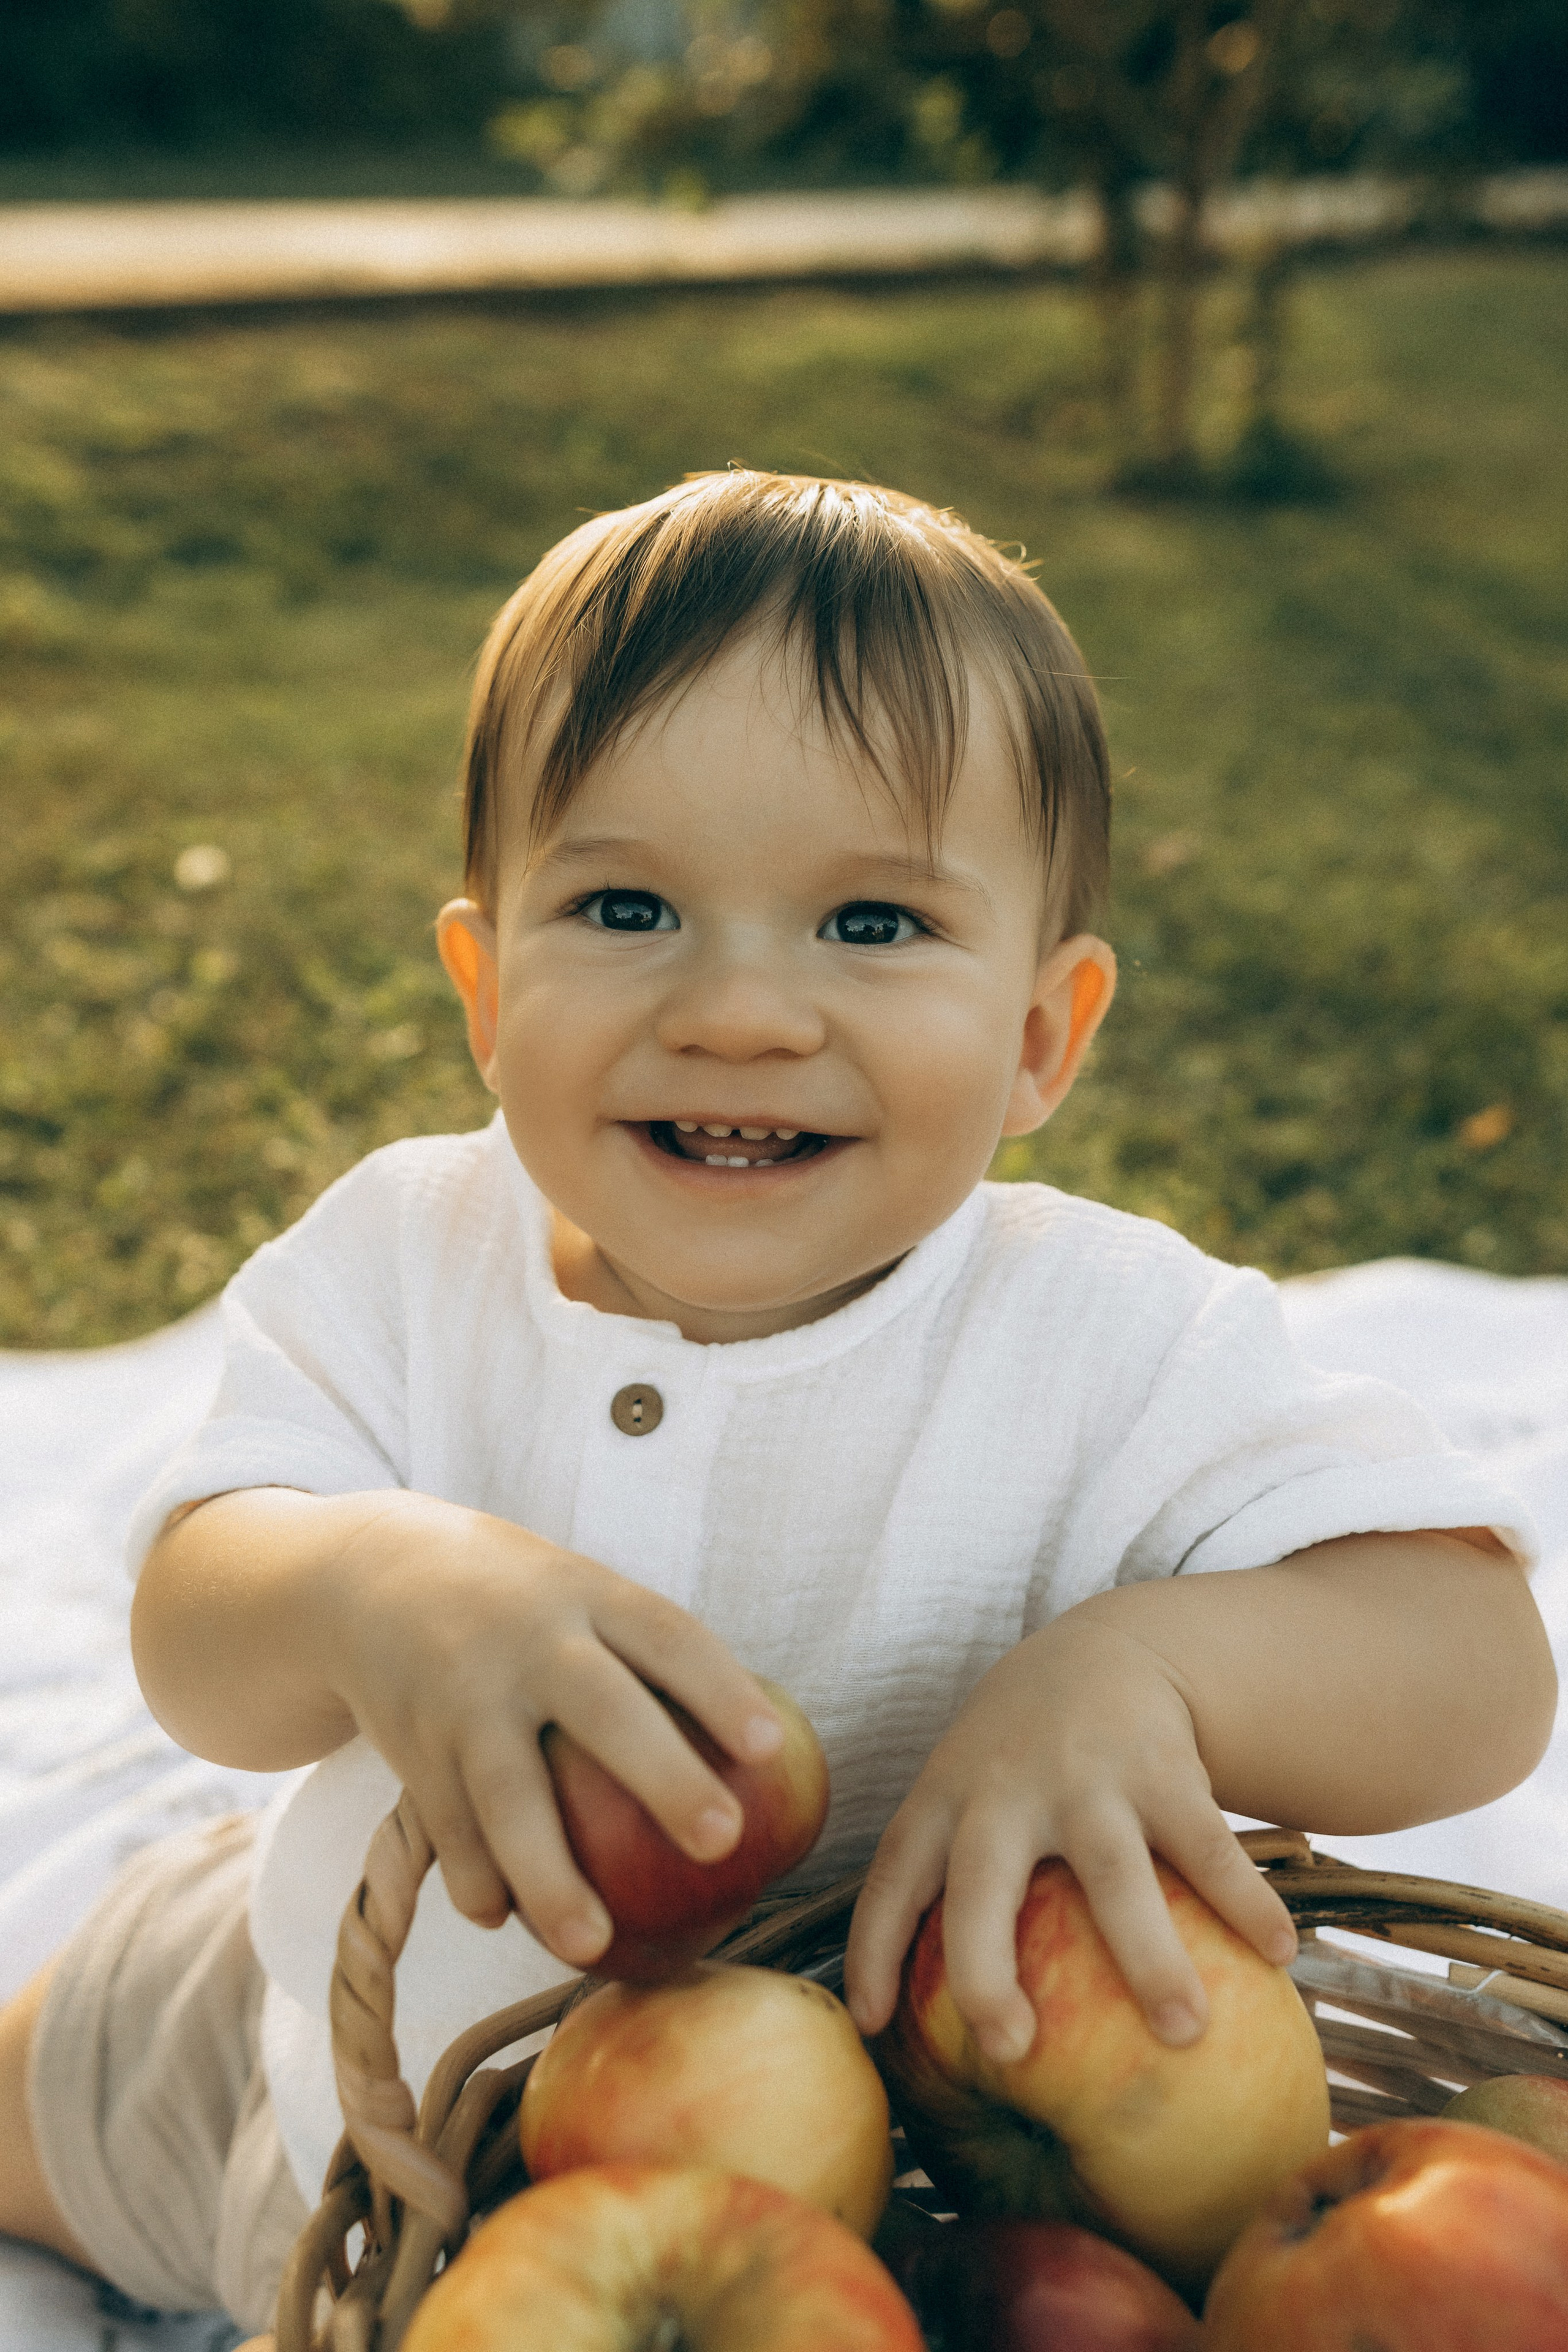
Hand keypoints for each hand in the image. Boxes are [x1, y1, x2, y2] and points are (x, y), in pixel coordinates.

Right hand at [314, 1492, 782, 1967]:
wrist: (371, 1575)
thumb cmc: (522, 1604)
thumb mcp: (580, 1593)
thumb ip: (646, 1656)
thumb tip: (763, 1754)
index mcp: (588, 1596)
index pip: (666, 1637)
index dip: (720, 1687)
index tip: (772, 1746)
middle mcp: (528, 1641)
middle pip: (602, 1710)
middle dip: (661, 1776)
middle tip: (722, 1842)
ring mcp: (466, 1696)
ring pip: (508, 1793)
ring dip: (548, 1874)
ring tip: (593, 1945)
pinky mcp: (413, 1747)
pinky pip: (446, 1826)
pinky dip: (474, 1876)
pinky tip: (501, 1917)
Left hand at [842, 1609, 1296, 2059]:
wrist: (1102, 1649)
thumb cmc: (1017, 1759)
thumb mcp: (961, 1791)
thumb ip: (943, 1878)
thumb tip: (911, 2019)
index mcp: (946, 1802)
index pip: (893, 1879)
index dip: (873, 1952)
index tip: (871, 2025)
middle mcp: (1007, 1793)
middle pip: (984, 1886)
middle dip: (988, 1970)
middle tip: (1009, 2048)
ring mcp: (1088, 1780)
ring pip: (1113, 1876)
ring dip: (1149, 1956)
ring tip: (1182, 2031)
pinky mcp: (1164, 1769)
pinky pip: (1207, 1845)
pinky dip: (1244, 1901)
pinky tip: (1276, 1953)